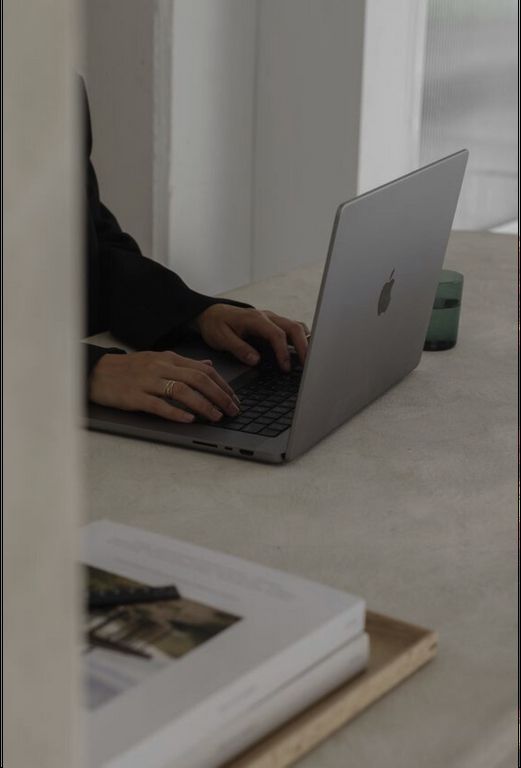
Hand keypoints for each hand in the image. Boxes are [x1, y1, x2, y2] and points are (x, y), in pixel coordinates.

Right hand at [88, 350, 240, 422]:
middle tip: (232, 410)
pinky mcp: (134, 397)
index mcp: (168, 358)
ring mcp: (147, 381)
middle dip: (219, 396)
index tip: (234, 398)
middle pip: (198, 380)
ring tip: (216, 417)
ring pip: (182, 392)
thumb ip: (184, 363)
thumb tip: (208, 364)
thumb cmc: (129, 368)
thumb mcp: (158, 359)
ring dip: (203, 405)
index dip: (222, 384)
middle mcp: (160, 367)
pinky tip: (189, 420)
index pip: (203, 369)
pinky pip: (158, 405)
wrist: (96, 372)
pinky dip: (176, 413)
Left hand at [195, 305, 308, 370]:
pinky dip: (301, 338)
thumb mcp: (221, 338)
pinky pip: (292, 328)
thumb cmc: (216, 325)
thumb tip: (256, 360)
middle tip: (308, 365)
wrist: (212, 313)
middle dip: (303, 346)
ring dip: (305, 342)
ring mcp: (272, 319)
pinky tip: (304, 351)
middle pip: (293, 328)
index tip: (285, 368)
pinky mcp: (273, 324)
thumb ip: (239, 348)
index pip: (277, 335)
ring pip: (296, 326)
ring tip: (310, 360)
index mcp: (255, 319)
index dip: (283, 352)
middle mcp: (267, 317)